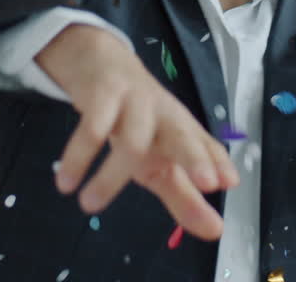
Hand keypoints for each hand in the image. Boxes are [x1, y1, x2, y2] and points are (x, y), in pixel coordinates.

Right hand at [36, 24, 239, 240]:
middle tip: (205, 183)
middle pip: (183, 135)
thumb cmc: (140, 121)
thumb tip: (214, 232)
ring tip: (88, 206)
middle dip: (195, 157)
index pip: (206, 146)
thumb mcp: (161, 159)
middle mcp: (164, 115)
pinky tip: (67, 181)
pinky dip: (78, 155)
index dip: (217, 163)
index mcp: (182, 130)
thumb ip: (185, 198)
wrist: (102, 64)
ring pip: (131, 140)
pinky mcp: (103, 95)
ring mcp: (135, 103)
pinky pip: (91, 127)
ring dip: (110, 176)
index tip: (228, 183)